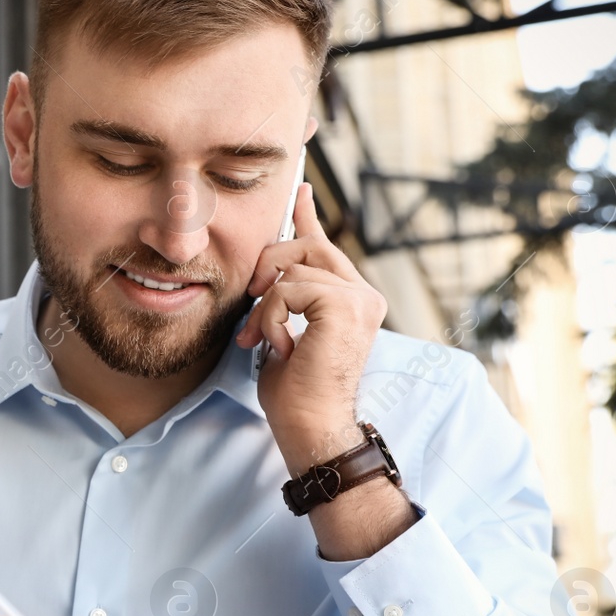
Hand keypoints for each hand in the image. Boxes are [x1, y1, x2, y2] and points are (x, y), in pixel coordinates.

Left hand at [235, 182, 387, 468]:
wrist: (311, 426)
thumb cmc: (294, 393)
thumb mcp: (283, 332)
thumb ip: (284, 300)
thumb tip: (266, 277)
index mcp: (351, 300)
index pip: (325, 247)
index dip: (306, 216)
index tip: (299, 188)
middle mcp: (364, 295)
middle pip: (306, 246)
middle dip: (268, 267)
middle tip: (252, 302)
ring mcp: (360, 299)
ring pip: (292, 269)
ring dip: (265, 307)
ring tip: (264, 341)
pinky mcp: (346, 306)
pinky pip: (288, 289)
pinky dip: (272, 317)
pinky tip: (281, 345)